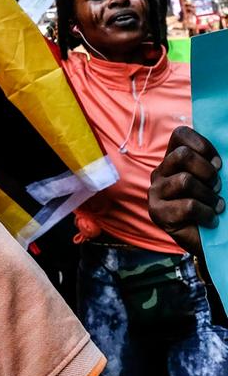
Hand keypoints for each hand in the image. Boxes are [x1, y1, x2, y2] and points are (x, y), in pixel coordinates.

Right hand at [149, 125, 223, 255]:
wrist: (211, 241)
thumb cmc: (216, 206)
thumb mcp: (218, 181)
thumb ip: (216, 165)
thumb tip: (224, 160)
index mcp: (174, 160)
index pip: (180, 134)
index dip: (203, 145)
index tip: (219, 164)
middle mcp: (161, 172)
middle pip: (182, 155)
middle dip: (208, 172)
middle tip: (218, 187)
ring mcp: (156, 192)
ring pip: (185, 181)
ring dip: (209, 196)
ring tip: (216, 206)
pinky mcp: (157, 212)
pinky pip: (188, 206)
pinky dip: (207, 214)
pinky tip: (211, 220)